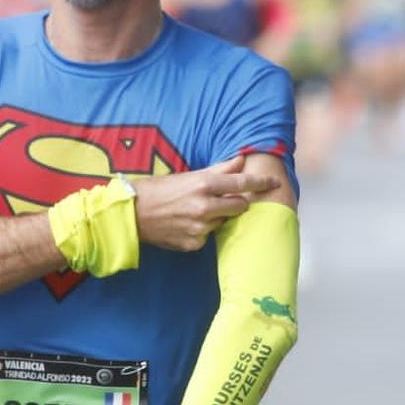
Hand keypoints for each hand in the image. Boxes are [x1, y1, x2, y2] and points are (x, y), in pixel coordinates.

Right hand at [131, 154, 279, 252]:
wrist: (130, 215)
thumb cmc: (157, 190)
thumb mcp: (187, 175)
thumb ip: (218, 169)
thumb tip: (241, 160)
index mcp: (203, 185)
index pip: (242, 184)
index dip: (261, 183)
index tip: (274, 183)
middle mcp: (205, 207)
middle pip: (240, 206)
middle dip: (237, 201)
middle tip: (225, 197)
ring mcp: (200, 228)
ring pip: (223, 221)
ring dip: (217, 216)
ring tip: (195, 210)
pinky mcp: (194, 244)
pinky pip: (208, 236)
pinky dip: (203, 229)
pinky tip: (186, 223)